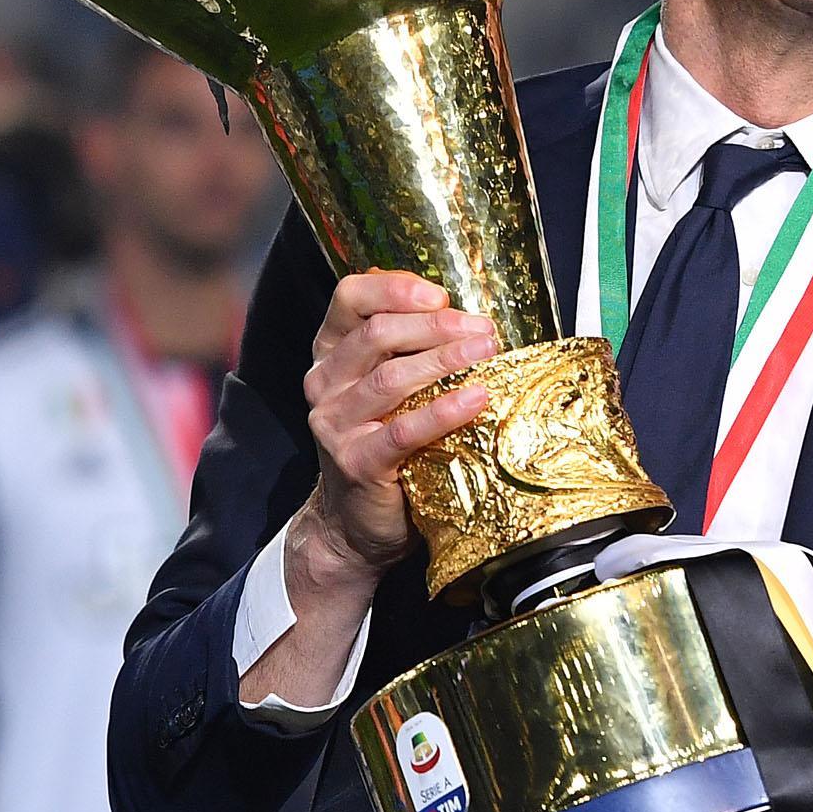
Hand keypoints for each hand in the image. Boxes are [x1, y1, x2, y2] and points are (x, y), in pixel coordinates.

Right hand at [294, 270, 497, 584]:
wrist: (356, 523)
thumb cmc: (385, 445)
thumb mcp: (388, 389)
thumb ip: (407, 350)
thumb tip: (466, 317)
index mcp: (331, 354)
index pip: (349, 298)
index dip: (394, 288)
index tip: (440, 296)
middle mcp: (325, 383)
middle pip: (377, 334)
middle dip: (436, 325)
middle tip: (483, 330)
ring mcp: (335, 424)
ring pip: (391, 376)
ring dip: (445, 359)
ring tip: (487, 351)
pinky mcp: (356, 462)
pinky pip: (404, 429)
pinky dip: (444, 411)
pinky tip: (477, 398)